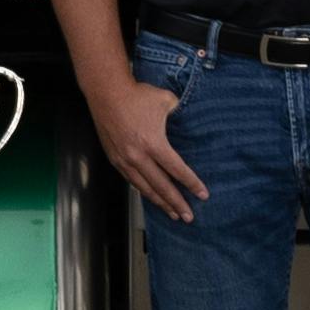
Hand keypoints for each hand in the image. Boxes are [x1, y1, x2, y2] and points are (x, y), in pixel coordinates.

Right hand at [89, 72, 200, 221]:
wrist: (106, 92)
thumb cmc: (137, 95)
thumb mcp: (166, 101)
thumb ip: (179, 115)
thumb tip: (188, 121)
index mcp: (153, 143)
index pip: (177, 170)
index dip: (191, 184)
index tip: (203, 195)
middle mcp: (138, 156)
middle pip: (162, 186)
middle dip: (177, 203)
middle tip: (189, 217)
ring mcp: (124, 160)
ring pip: (145, 188)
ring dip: (160, 202)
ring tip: (172, 214)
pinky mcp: (114, 158)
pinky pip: (132, 180)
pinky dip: (143, 191)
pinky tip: (151, 197)